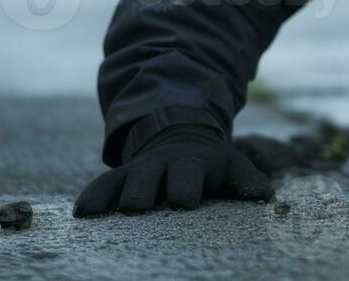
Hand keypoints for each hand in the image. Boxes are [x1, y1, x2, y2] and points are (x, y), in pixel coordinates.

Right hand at [74, 124, 273, 215]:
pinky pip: (101, 185)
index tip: (183, 201)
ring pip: (121, 181)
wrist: (180, 135)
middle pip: (148, 178)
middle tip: (137, 205)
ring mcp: (137, 171)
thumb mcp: (231, 165)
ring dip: (114, 195)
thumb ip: (248, 181)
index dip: (185, 188)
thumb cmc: (210, 164)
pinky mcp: (118, 178)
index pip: (188, 177)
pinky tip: (81, 213)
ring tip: (100, 212)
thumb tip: (267, 196)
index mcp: (191, 164)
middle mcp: (161, 166)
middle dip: (144, 191)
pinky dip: (92, 197)